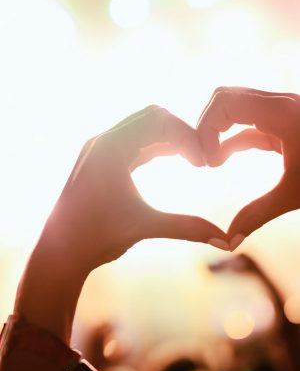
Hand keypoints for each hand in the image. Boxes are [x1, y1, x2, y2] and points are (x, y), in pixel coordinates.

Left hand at [41, 105, 226, 274]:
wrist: (60, 253)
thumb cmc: (96, 238)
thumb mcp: (145, 227)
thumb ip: (187, 228)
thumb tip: (226, 241)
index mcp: (111, 147)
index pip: (159, 119)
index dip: (188, 136)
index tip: (204, 163)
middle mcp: (102, 141)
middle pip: (151, 116)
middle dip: (180, 132)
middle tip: (200, 158)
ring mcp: (98, 150)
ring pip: (141, 128)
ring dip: (168, 138)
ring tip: (191, 159)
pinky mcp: (99, 161)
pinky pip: (133, 142)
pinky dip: (154, 147)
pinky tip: (172, 159)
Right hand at [197, 87, 299, 249]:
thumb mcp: (296, 194)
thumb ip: (258, 215)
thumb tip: (230, 241)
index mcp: (280, 112)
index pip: (224, 102)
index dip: (205, 129)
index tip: (208, 164)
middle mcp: (279, 103)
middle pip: (224, 98)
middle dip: (206, 126)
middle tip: (204, 160)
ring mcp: (281, 110)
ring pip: (235, 108)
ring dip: (217, 132)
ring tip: (211, 163)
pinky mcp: (283, 123)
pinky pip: (248, 123)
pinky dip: (231, 138)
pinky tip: (222, 160)